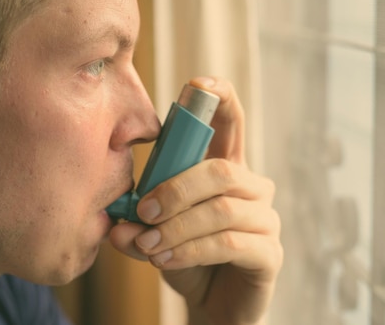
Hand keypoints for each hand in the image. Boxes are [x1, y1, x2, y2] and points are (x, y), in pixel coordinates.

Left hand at [109, 77, 282, 324]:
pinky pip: (228, 242)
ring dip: (178, 226)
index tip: (198, 83)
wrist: (210, 302)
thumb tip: (115, 224)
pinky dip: (190, 250)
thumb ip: (136, 224)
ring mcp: (265, 219)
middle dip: (175, 189)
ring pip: (221, 208)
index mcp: (223, 168)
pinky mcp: (269, 253)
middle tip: (143, 212)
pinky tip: (166, 260)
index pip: (231, 121)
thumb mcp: (155, 232)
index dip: (220, 97)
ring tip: (149, 245)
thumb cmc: (184, 255)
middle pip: (219, 169)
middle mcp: (250, 186)